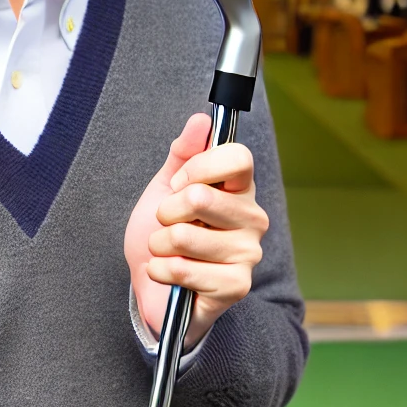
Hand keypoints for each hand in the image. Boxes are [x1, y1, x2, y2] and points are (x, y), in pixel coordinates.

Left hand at [124, 113, 268, 349]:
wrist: (153, 287)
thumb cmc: (164, 234)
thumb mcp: (165, 188)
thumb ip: (183, 154)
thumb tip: (201, 119)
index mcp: (240, 189)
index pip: (238, 158)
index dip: (197, 168)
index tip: (178, 184)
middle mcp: (253, 219)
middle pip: (200, 196)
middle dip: (166, 212)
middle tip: (167, 224)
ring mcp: (248, 254)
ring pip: (185, 236)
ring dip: (160, 245)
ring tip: (167, 250)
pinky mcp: (237, 286)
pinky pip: (183, 269)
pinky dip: (162, 271)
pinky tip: (167, 274)